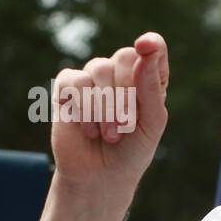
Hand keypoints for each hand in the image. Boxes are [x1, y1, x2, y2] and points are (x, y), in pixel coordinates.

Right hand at [50, 32, 169, 204]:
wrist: (100, 176)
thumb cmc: (132, 150)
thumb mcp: (151, 123)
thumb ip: (150, 89)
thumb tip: (144, 53)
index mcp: (148, 79)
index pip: (153, 49)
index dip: (151, 44)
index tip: (146, 45)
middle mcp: (121, 73)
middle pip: (125, 57)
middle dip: (127, 94)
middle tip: (125, 126)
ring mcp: (93, 78)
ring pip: (99, 68)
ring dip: (106, 107)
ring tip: (109, 135)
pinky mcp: (67, 87)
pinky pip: (74, 80)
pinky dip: (84, 107)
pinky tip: (88, 129)